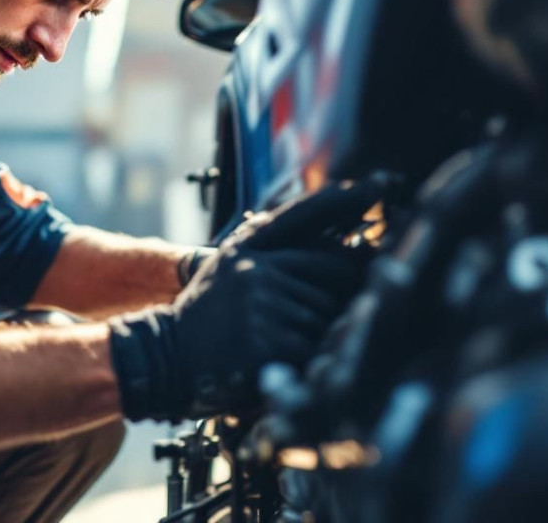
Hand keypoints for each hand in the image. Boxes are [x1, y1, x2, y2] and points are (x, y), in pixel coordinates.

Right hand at [108, 185, 378, 420]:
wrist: (166, 360)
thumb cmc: (206, 319)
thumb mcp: (230, 270)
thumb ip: (272, 254)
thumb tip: (341, 251)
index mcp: (249, 247)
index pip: (305, 215)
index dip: (344, 198)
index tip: (381, 184)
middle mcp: (257, 267)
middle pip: (335, 271)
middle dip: (340, 296)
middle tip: (322, 318)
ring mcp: (263, 302)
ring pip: (330, 314)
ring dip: (323, 334)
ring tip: (288, 346)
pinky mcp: (270, 339)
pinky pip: (318, 347)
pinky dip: (314, 360)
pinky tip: (289, 364)